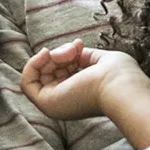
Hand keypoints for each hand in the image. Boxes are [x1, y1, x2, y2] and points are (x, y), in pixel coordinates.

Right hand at [20, 42, 143, 120]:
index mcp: (80, 94)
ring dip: (50, 56)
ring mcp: (55, 104)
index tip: (78, 46)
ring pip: (38, 74)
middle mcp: (66, 101)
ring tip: (69, 53)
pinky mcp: (47, 103)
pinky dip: (32, 64)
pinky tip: (47, 54)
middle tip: (75, 49)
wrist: (122, 88)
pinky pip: (27, 81)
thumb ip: (82, 56)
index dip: (66, 54)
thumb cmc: (119, 76)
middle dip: (59, 53)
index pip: (61, 72)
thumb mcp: (99, 60)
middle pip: (48, 71)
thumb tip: (70, 49)